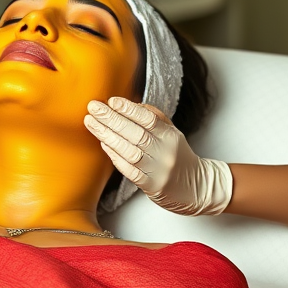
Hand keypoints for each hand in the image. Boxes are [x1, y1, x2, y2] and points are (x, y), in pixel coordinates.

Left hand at [83, 96, 231, 215]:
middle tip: (93, 108)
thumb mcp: (172, 133)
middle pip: (136, 133)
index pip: (149, 119)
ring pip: (130, 151)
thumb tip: (130, 104)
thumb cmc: (177, 156)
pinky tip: (103, 144)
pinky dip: (114, 156)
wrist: (196, 187)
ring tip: (91, 123)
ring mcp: (158, 170)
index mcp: (170, 136)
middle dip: (111, 119)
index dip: (129, 109)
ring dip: (107, 135)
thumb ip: (154, 117)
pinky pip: (129, 170)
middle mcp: (165, 152)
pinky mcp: (151, 185)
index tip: (111, 101)